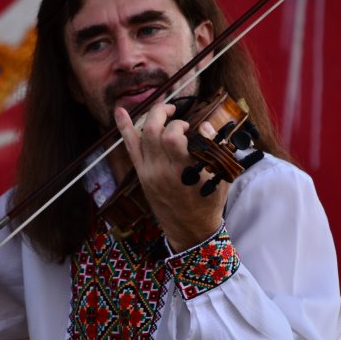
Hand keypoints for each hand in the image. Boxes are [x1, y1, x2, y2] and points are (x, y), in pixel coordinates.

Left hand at [114, 103, 227, 251]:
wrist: (190, 229)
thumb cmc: (209, 201)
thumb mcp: (221, 177)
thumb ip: (215, 148)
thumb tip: (205, 124)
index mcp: (184, 171)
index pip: (172, 138)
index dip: (179, 125)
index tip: (190, 127)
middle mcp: (163, 171)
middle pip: (153, 132)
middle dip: (162, 113)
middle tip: (174, 110)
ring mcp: (149, 173)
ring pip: (141, 136)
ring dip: (150, 117)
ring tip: (163, 111)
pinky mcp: (142, 175)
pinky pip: (130, 148)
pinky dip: (125, 128)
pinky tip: (119, 111)